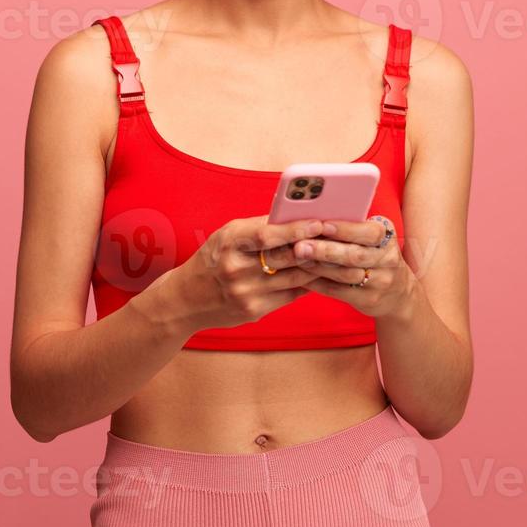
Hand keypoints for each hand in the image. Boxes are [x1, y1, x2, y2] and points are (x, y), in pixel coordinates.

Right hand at [170, 215, 324, 331]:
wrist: (186, 299)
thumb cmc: (213, 259)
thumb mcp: (227, 236)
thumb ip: (259, 226)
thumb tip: (296, 215)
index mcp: (230, 242)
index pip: (268, 234)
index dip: (297, 229)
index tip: (320, 222)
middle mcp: (236, 268)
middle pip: (286, 257)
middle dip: (316, 248)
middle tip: (339, 239)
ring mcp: (246, 292)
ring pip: (295, 278)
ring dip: (319, 267)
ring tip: (338, 256)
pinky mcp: (254, 311)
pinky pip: (290, 295)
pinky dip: (308, 284)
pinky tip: (322, 276)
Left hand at [293, 215, 415, 319]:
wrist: (399, 293)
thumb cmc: (376, 257)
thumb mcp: (373, 240)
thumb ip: (352, 230)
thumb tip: (315, 218)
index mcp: (387, 238)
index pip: (369, 232)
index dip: (345, 229)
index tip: (322, 225)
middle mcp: (387, 260)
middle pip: (355, 255)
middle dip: (325, 250)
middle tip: (300, 245)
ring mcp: (380, 282)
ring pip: (345, 274)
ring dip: (319, 267)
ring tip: (298, 259)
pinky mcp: (369, 300)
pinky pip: (339, 292)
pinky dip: (319, 283)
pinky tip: (303, 276)